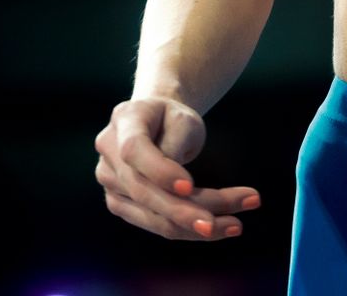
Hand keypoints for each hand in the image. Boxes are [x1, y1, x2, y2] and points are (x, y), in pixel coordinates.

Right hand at [94, 94, 260, 241]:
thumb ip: (178, 143)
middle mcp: (109, 157)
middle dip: (187, 211)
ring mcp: (111, 186)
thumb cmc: (173, 117)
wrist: (155, 123)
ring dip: (195, 226)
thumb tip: (180, 189)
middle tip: (231, 222)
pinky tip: (221, 227)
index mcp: (124, 120)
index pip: (135, 150)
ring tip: (236, 225)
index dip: (160, 171)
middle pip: (145, 191)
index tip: (190, 187)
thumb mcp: (183, 117)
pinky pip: (157, 224)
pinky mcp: (121, 207)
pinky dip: (188, 229)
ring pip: (154, 216)